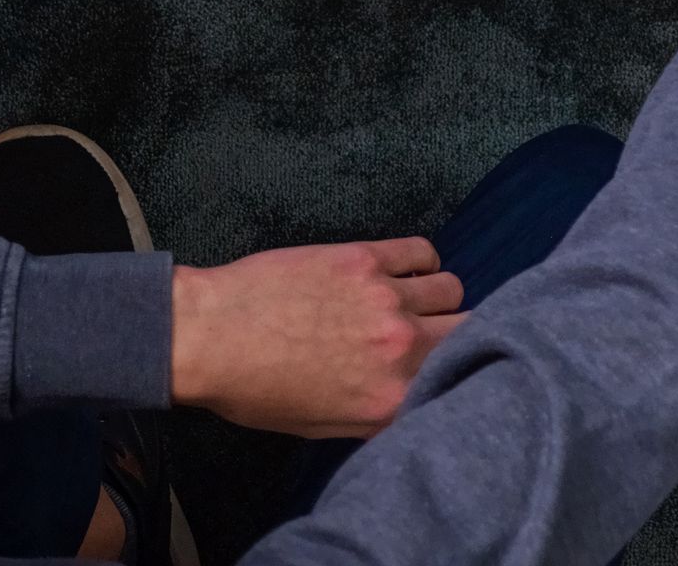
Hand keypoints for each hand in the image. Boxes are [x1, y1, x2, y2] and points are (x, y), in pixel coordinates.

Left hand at [170, 239, 463, 437]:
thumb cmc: (253, 390)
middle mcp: (399, 348)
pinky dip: (422, 262)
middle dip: (456, 334)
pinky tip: (402, 271)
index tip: (449, 364)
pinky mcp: (368, 258)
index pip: (455, 378)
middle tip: (435, 334)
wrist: (208, 336)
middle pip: (469, 330)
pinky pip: (424, 252)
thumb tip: (409, 401)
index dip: (456, 370)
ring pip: (451, 288)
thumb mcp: (319, 426)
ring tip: (410, 301)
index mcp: (389, 398)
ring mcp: (387, 298)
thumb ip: (377, 415)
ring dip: (437, 297)